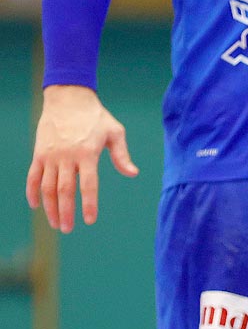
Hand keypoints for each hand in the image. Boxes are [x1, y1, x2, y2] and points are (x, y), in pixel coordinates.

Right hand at [26, 85, 136, 232]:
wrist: (69, 98)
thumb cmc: (96, 117)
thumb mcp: (115, 132)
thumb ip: (122, 155)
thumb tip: (133, 174)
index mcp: (88, 153)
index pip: (88, 185)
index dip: (88, 204)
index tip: (89, 220)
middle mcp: (67, 156)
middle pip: (64, 190)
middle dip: (66, 212)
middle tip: (68, 229)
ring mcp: (50, 156)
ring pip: (47, 187)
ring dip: (50, 207)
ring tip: (55, 224)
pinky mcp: (39, 153)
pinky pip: (33, 177)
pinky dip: (32, 192)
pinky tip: (35, 206)